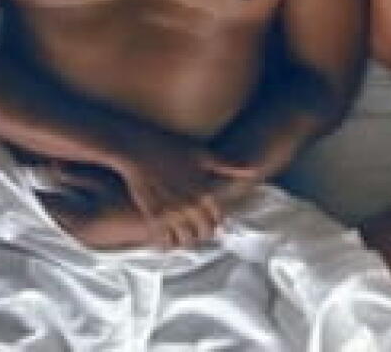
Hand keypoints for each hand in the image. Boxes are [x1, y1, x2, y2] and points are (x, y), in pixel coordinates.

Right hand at [113, 133, 259, 247]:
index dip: (216, 221)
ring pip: (186, 241)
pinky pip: (164, 241)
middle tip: (198, 229)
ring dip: (186, 239)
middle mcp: (190, 207)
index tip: (212, 221)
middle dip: (203, 232)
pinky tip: (168, 237)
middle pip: (204, 234)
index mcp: (205, 192)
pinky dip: (168, 242)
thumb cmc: (171, 147)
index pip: (219, 220)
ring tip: (184, 234)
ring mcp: (171, 214)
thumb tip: (253, 170)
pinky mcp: (152, 217)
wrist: (137, 149)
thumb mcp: (202, 154)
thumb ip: (228, 167)